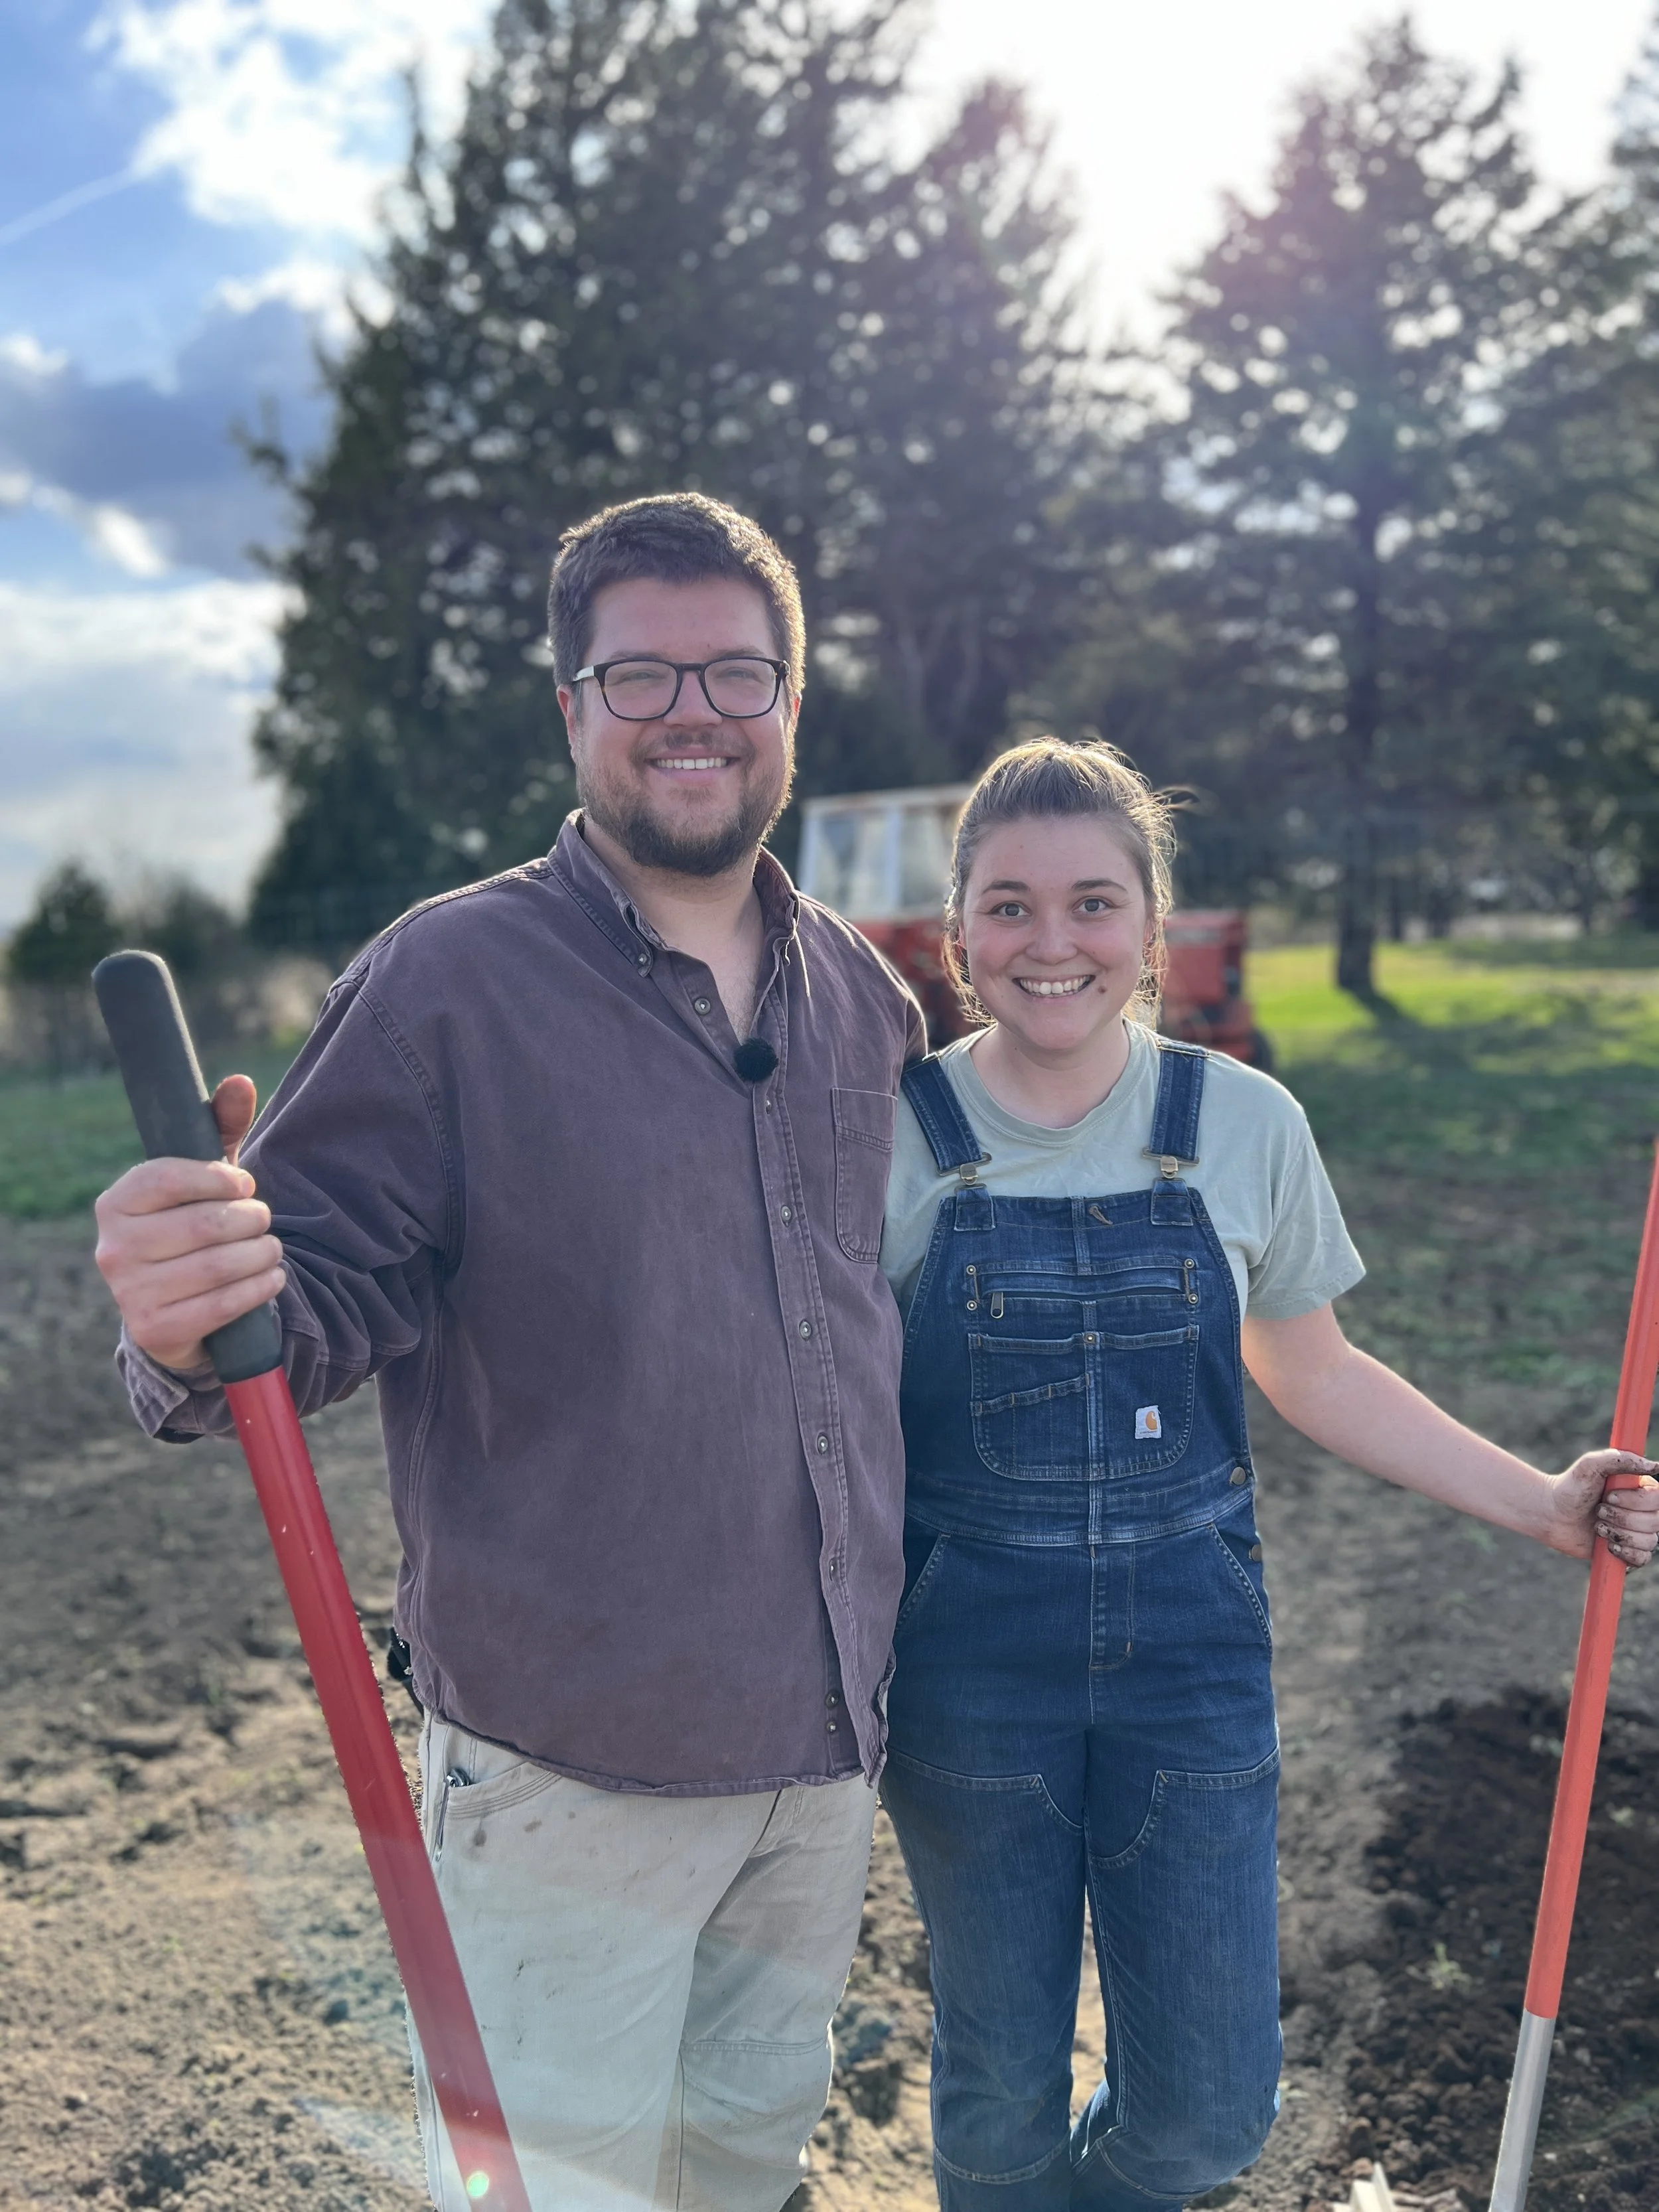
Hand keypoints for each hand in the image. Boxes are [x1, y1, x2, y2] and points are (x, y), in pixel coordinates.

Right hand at [93, 1075, 283, 1372]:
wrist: (174, 1309)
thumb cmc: (190, 1227)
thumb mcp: (203, 1179)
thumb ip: (219, 1128)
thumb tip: (241, 1082)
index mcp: (116, 1203)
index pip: (167, 1177)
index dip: (219, 1178)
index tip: (246, 1186)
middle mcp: (113, 1248)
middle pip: (203, 1224)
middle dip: (250, 1220)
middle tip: (265, 1220)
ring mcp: (129, 1292)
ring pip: (217, 1265)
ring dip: (261, 1254)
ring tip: (272, 1249)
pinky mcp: (155, 1329)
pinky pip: (222, 1305)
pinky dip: (258, 1288)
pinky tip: (272, 1278)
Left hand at [1545, 1451, 1658, 1565]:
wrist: (1552, 1514)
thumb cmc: (1572, 1486)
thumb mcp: (1591, 1465)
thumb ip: (1621, 1459)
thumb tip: (1656, 1466)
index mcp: (1641, 1488)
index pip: (1657, 1498)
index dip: (1634, 1501)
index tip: (1608, 1496)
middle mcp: (1644, 1510)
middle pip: (1654, 1521)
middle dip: (1621, 1517)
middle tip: (1598, 1510)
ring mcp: (1637, 1532)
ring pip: (1649, 1541)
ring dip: (1619, 1534)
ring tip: (1597, 1525)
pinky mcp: (1628, 1551)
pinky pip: (1642, 1558)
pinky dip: (1625, 1553)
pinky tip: (1607, 1545)